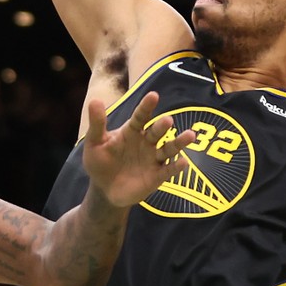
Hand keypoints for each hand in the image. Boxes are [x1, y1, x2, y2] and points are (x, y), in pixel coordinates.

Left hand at [82, 92, 195, 207]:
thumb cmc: (100, 162)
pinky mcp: (157, 176)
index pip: (141, 116)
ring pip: (169, 148)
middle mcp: (146, 142)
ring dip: (179, 142)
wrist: (104, 190)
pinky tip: (183, 162)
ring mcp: (153, 158)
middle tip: (167, 121)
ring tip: (190, 135)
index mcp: (132, 131)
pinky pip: (169, 170)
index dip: (146, 107)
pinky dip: (176, 166)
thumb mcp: (95, 143)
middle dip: (162, 126)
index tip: (153, 96)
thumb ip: (97, 124)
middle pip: (157, 131)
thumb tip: (95, 100)